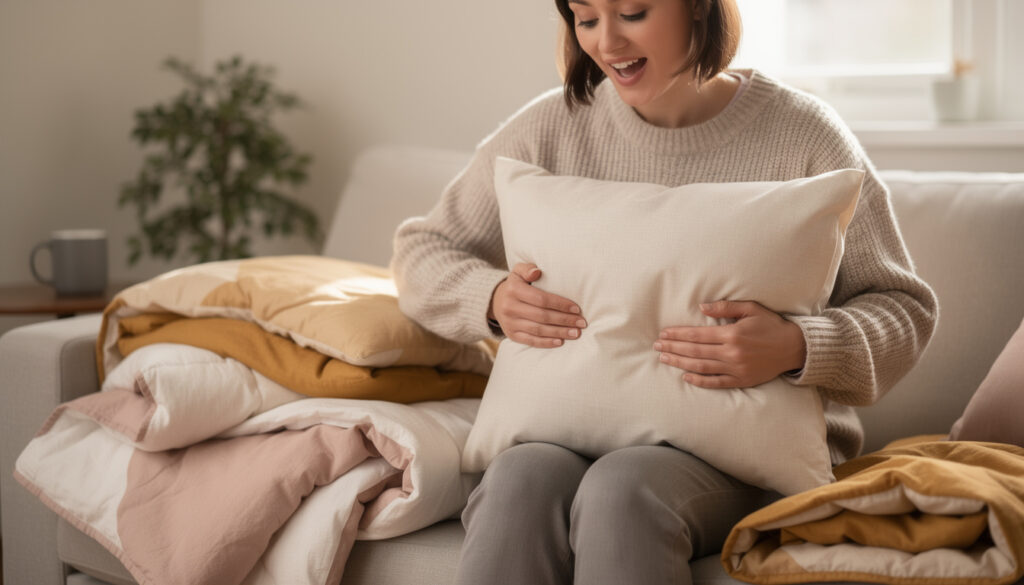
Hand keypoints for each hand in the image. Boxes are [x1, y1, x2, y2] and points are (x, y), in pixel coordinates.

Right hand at [489, 262, 586, 347]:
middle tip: (582, 323)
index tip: (577, 308)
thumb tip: (537, 272)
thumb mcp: (518, 271)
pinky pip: (530, 341)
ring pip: (538, 330)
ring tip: (576, 333)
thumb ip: (527, 269)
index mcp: (514, 290)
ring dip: (559, 332)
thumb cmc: (516, 285)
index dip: (560, 304)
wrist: (496, 301)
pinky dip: (546, 343)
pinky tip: (560, 342)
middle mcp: (510, 307)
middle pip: (542, 316)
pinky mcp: (511, 335)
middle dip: (564, 320)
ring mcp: (510, 323)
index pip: (541, 299)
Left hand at [653, 300, 805, 388]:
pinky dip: (699, 381)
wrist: (794, 348)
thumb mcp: (751, 309)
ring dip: (680, 363)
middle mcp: (732, 352)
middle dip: (673, 348)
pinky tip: (686, 377)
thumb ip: (725, 307)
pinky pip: (716, 382)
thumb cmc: (771, 325)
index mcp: (732, 334)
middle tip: (657, 347)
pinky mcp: (742, 380)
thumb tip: (701, 308)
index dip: (678, 335)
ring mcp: (736, 368)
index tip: (663, 334)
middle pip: (695, 351)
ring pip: (701, 367)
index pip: (697, 335)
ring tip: (664, 359)